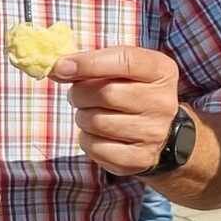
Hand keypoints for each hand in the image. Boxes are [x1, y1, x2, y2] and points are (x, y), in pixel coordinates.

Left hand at [53, 46, 179, 176]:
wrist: (162, 131)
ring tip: (92, 113)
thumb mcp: (123, 69)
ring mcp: (154, 133)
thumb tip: (58, 68)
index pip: (125, 60)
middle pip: (105, 93)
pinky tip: (98, 134)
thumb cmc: (133, 91)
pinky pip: (96, 148)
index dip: (88, 62)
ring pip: (97, 122)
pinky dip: (87, 140)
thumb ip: (92, 63)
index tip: (60, 67)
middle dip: (80, 94)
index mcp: (161, 71)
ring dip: (83, 117)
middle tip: (80, 95)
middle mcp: (163, 102)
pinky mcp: (140, 159)